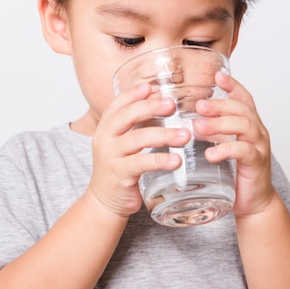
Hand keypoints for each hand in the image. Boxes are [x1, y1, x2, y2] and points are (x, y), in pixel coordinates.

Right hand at [88, 83, 190, 217]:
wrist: (105, 201)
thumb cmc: (119, 169)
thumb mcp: (121, 144)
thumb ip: (135, 127)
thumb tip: (162, 105)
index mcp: (105, 128)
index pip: (116, 105)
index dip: (132, 94)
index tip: (150, 87)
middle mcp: (104, 139)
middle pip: (126, 116)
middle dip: (150, 107)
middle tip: (172, 104)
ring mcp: (110, 156)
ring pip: (137, 139)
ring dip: (163, 135)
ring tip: (185, 135)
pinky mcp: (120, 174)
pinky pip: (141, 163)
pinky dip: (160, 160)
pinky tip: (176, 160)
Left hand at [193, 71, 275, 216]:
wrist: (251, 201)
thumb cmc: (232, 171)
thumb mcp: (218, 145)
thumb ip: (206, 130)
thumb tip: (176, 117)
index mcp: (247, 123)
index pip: (243, 98)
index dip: (232, 85)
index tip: (217, 75)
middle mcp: (256, 131)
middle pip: (242, 109)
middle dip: (220, 105)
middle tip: (199, 105)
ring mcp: (258, 147)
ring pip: (244, 126)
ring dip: (220, 124)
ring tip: (199, 127)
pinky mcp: (257, 165)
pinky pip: (244, 152)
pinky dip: (226, 150)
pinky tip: (210, 154)